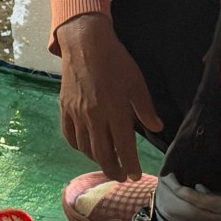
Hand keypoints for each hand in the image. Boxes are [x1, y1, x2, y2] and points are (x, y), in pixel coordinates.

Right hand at [57, 14, 162, 180]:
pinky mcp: (65, 109)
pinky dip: (79, 146)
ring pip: (85, 148)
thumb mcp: (137, 83)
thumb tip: (156, 127)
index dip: (130, 165)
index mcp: (115, 110)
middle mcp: (94, 116)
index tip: (135, 175)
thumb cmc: (115, 62)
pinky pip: (70, 136)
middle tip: (121, 176)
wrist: (85, 43)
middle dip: (113, 170)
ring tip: (107, 161)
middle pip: (102, 154)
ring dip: (97, 159)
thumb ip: (145, 108)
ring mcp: (76, 114)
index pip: (124, 147)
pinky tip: (87, 147)